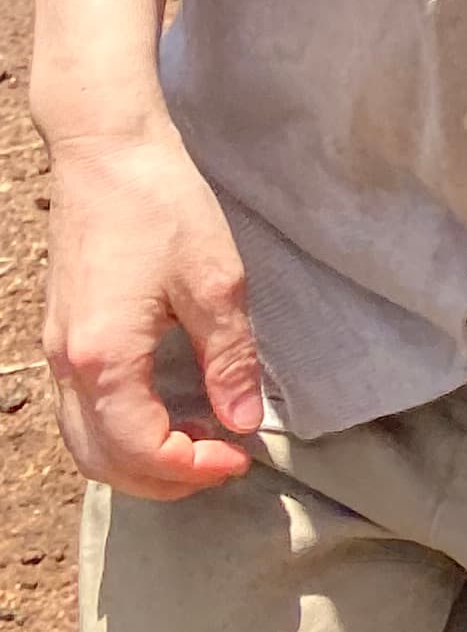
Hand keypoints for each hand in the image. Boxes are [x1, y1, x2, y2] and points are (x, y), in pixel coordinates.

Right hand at [43, 119, 265, 496]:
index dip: (193, 468)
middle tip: (222, 463)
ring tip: (197, 443)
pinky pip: (80, 413)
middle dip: (165, 479)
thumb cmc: (162, 205)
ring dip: (138, 462)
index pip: (140, 450)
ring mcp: (56, 353)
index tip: (240, 457)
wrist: (106, 151)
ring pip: (84, 444)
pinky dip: (117, 435)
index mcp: (104, 358)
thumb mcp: (215, 280)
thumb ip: (229, 358)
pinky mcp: (60, 337)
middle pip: (104, 462)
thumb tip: (245, 422)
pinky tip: (164, 413)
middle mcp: (68, 366)